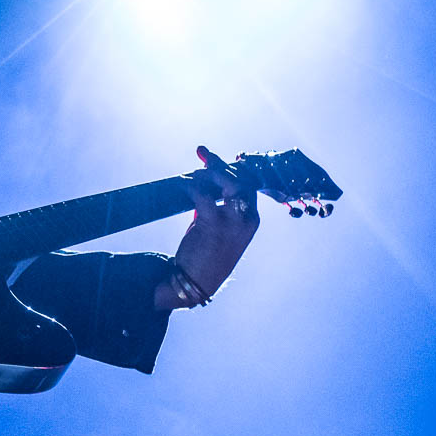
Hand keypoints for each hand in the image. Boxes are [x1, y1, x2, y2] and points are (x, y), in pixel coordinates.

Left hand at [159, 145, 259, 307]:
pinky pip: (204, 195)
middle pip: (241, 180)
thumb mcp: (218, 229)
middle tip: (204, 154)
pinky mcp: (213, 224)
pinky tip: (184, 185)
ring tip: (195, 173)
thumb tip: (203, 183)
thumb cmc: (207, 255)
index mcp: (252, 219)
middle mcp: (247, 219)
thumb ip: (215, 207)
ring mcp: (232, 222)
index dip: (234, 168)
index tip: (218, 158)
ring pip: (228, 183)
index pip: (249, 185)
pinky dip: (193, 186)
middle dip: (221, 164)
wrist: (198, 282)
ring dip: (209, 172)